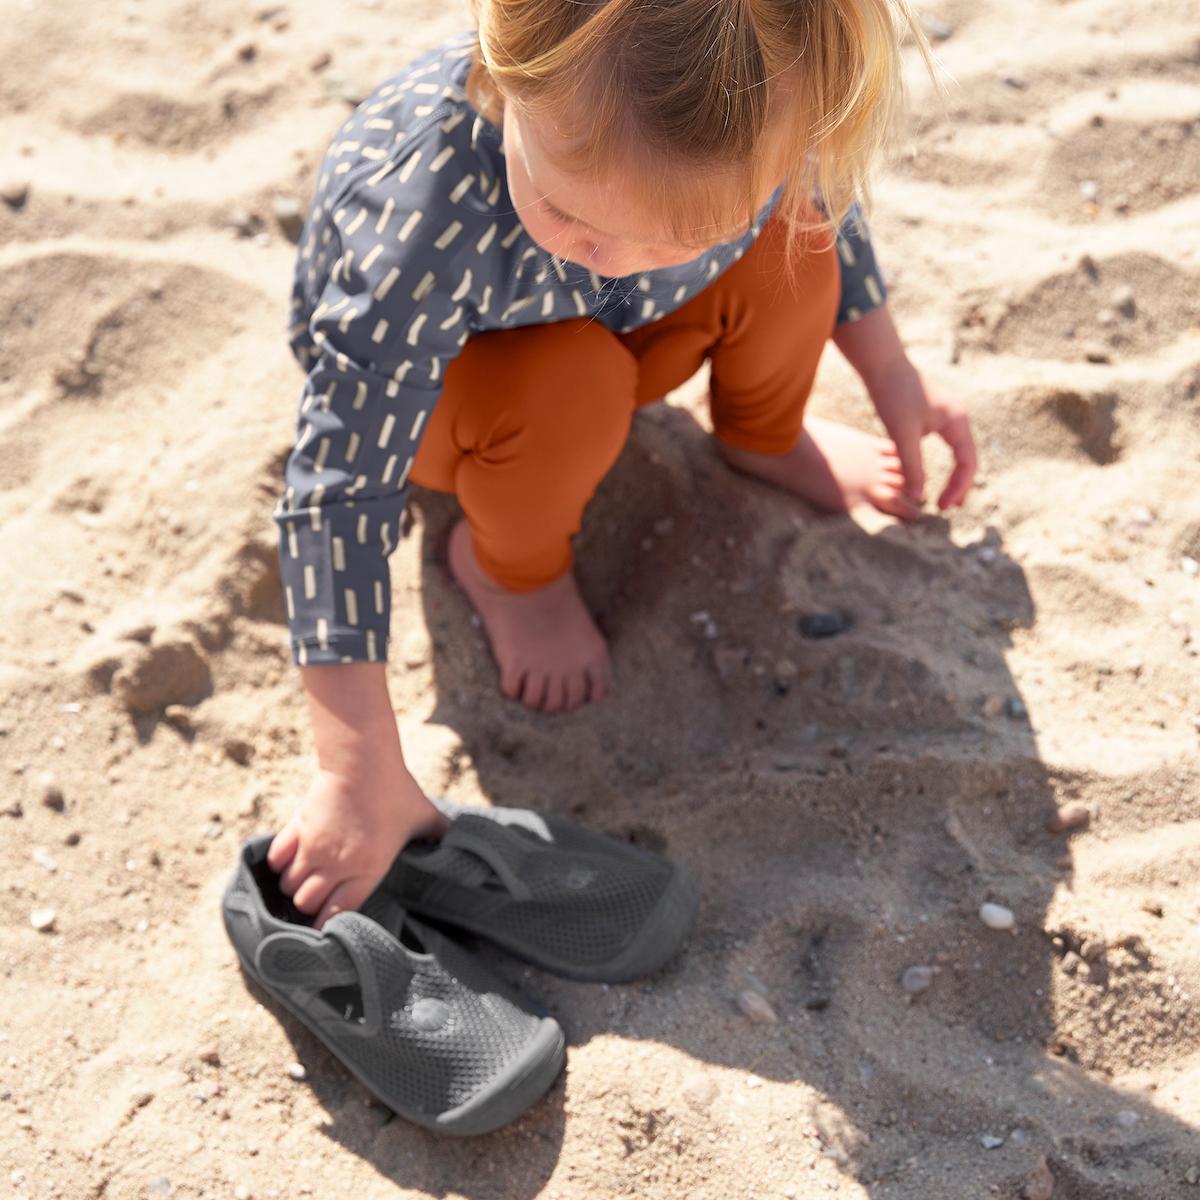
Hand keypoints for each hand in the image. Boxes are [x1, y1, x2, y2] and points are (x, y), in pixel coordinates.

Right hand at [266, 757, 448, 928]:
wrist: (363, 760)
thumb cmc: (397, 789)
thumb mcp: (425, 816)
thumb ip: (439, 836)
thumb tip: (461, 848)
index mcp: (368, 869)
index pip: (337, 913)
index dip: (330, 923)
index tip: (329, 923)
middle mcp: (336, 864)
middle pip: (306, 903)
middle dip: (309, 906)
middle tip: (316, 900)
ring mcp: (313, 847)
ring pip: (288, 885)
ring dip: (293, 886)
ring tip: (304, 881)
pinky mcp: (297, 828)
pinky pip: (276, 859)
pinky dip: (279, 864)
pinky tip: (290, 859)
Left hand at [866, 359, 976, 513]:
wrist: (882, 364)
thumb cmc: (893, 395)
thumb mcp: (902, 434)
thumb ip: (912, 465)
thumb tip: (919, 497)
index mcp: (957, 422)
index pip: (967, 463)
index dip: (958, 487)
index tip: (943, 506)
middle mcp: (957, 418)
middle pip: (967, 458)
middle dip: (960, 484)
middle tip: (948, 507)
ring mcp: (946, 415)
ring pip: (956, 452)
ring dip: (952, 475)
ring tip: (945, 497)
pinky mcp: (932, 414)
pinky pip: (944, 444)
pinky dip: (941, 462)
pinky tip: (927, 472)